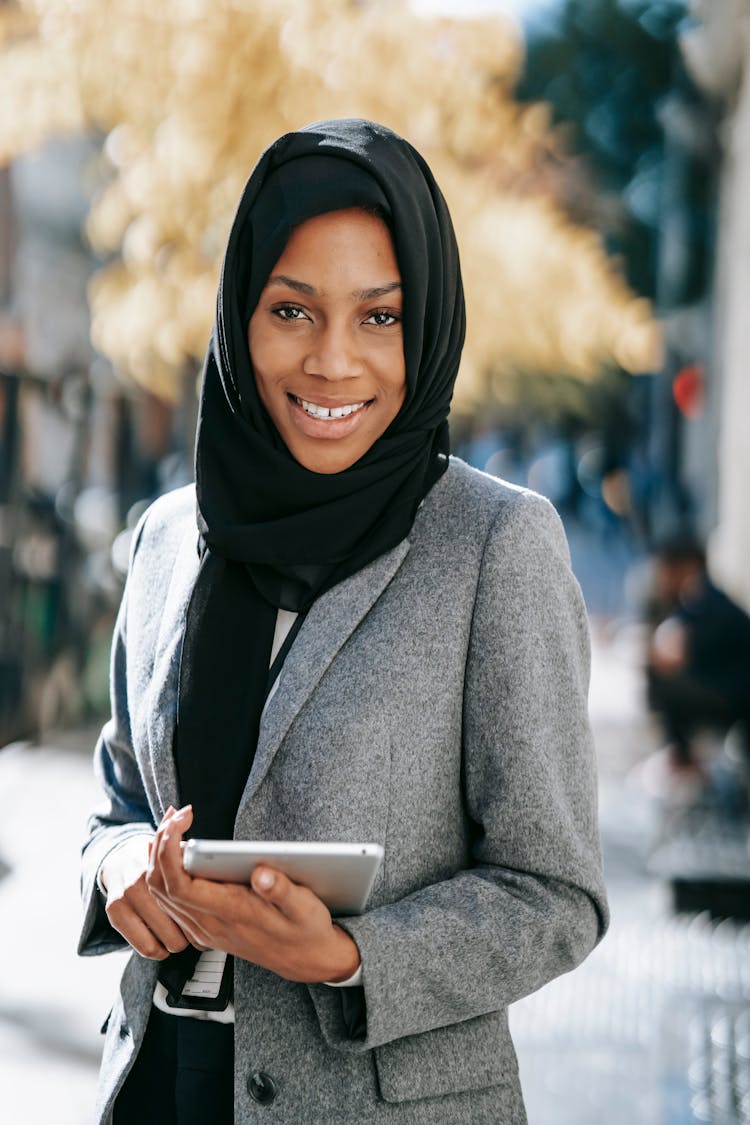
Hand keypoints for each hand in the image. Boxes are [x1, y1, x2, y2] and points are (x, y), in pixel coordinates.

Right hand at [101, 825, 191, 959]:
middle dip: (191, 931)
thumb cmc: (157, 855)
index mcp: (158, 866)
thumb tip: (203, 831)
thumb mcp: (177, 848)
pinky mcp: (114, 913)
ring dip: (175, 941)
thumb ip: (192, 852)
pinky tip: (163, 940)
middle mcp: (140, 883)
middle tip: (197, 926)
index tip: (208, 915)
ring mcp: (125, 898)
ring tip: (181, 933)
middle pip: (180, 926)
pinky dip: (157, 948)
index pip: (188, 904)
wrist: (119, 857)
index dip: (202, 913)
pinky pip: (146, 948)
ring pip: (164, 943)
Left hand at [146, 806, 361, 983]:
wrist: (306, 961)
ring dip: (161, 854)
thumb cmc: (305, 931)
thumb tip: (262, 873)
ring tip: (176, 822)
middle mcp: (209, 924)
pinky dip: (167, 870)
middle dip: (160, 843)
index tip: (181, 820)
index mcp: (230, 914)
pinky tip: (178, 849)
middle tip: (177, 813)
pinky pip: (171, 899)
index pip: (179, 886)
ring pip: (161, 892)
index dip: (169, 852)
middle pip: (160, 885)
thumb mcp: (304, 909)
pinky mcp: (206, 925)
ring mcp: (204, 927)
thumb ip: (283, 891)